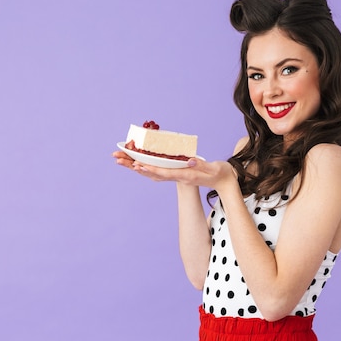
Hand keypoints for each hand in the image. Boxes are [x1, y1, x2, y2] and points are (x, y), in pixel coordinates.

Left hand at [112, 150, 236, 190]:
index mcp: (184, 175)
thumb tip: (190, 161)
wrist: (223, 182)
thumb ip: (202, 165)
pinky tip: (136, 162)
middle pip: (151, 172)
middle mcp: (177, 176)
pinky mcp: (176, 173)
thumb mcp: (214, 168)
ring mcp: (175, 175)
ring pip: (151, 172)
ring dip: (135, 165)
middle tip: (117, 158)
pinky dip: (145, 165)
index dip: (149, 169)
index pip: (164, 173)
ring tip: (120, 159)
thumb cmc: (220, 174)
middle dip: (133, 165)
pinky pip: (156, 170)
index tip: (136, 165)